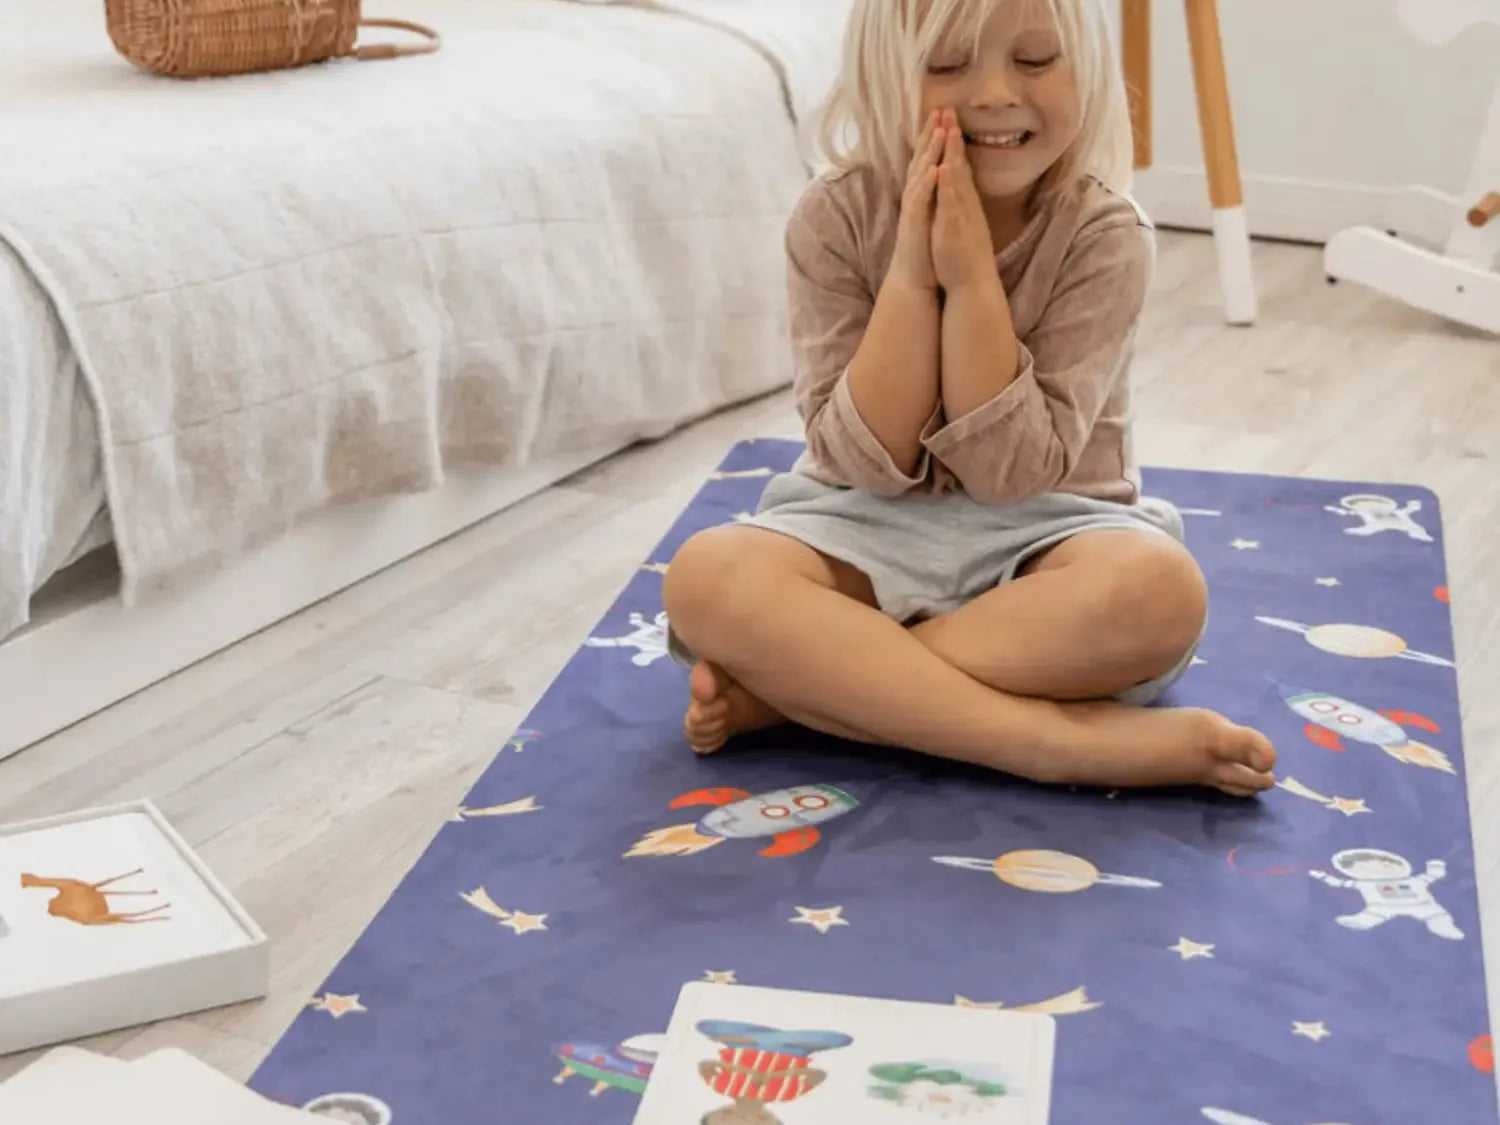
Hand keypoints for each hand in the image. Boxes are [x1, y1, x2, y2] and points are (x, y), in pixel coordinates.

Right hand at [888, 110, 944, 292]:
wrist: (913, 278)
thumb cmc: (925, 248)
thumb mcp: (932, 216)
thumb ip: (935, 195)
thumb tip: (941, 175)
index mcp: (923, 194)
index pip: (928, 159)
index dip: (934, 136)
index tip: (943, 114)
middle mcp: (916, 197)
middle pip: (921, 159)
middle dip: (930, 134)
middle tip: (939, 108)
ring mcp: (914, 210)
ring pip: (920, 175)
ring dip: (929, 153)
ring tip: (939, 130)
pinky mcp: (915, 225)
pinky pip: (920, 201)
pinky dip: (927, 185)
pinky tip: (935, 170)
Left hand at [931, 109, 995, 292]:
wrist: (973, 285)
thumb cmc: (963, 258)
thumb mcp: (959, 226)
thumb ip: (956, 208)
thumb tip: (953, 193)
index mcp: (964, 203)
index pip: (959, 166)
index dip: (953, 143)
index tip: (948, 119)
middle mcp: (965, 204)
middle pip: (959, 164)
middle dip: (952, 137)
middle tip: (948, 109)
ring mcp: (962, 214)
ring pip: (957, 179)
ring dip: (952, 153)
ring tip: (947, 128)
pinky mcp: (955, 228)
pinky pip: (951, 204)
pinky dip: (947, 185)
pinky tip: (943, 168)